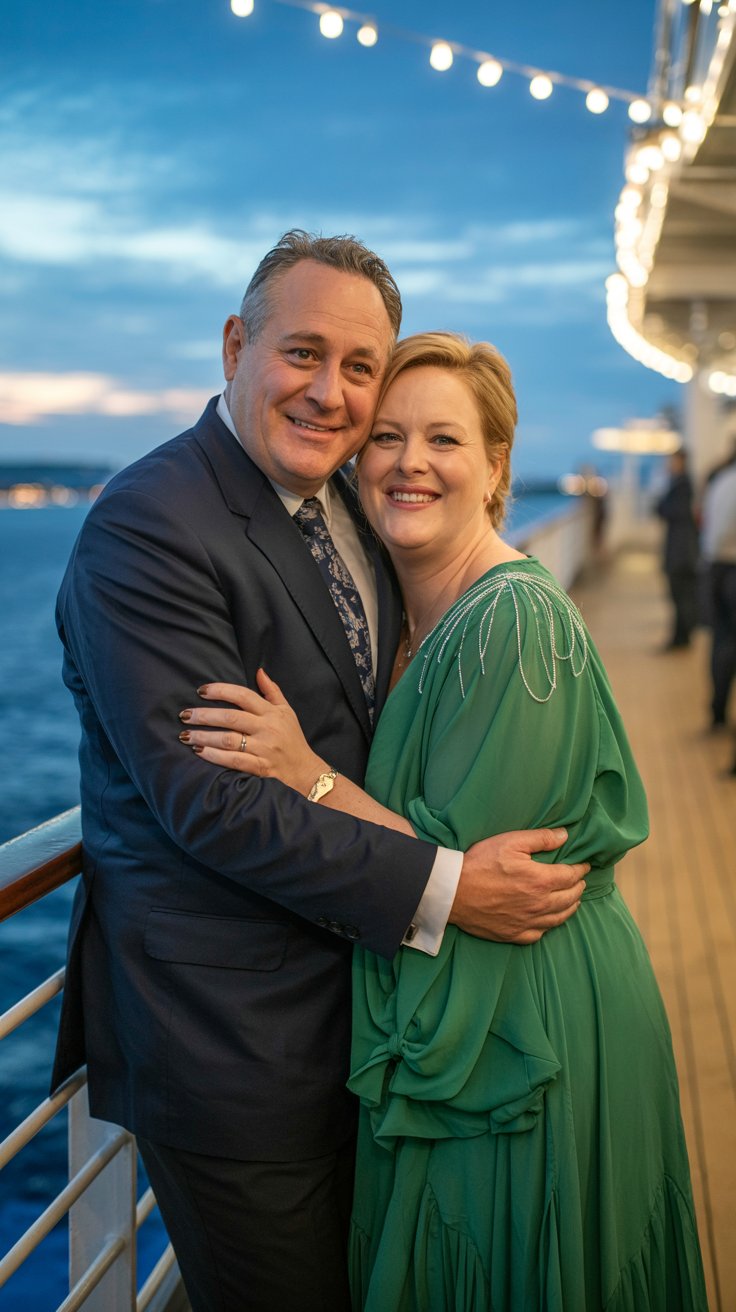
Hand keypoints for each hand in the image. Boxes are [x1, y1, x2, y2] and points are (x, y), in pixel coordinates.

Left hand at [179, 669, 325, 794]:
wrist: (305, 771)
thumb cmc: (293, 739)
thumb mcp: (286, 711)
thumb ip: (272, 691)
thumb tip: (259, 671)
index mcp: (271, 712)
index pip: (243, 695)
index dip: (220, 690)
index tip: (201, 691)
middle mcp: (267, 729)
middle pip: (231, 717)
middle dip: (204, 715)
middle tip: (184, 715)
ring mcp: (263, 749)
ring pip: (228, 740)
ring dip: (204, 737)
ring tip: (185, 735)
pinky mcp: (260, 768)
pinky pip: (234, 761)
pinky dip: (215, 756)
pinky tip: (200, 752)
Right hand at [449, 829, 588, 943]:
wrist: (453, 892)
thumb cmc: (480, 863)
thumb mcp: (510, 842)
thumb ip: (540, 838)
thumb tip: (565, 836)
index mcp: (540, 881)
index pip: (571, 876)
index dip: (580, 869)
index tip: (584, 865)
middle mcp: (539, 905)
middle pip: (570, 898)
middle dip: (578, 887)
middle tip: (580, 881)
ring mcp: (528, 922)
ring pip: (560, 918)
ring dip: (570, 907)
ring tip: (573, 900)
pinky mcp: (515, 934)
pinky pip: (541, 933)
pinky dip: (550, 925)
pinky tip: (549, 919)